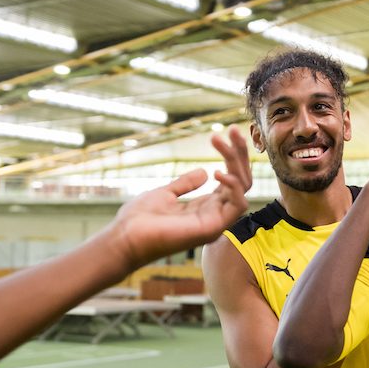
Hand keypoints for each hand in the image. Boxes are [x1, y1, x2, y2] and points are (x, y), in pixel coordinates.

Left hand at [109, 126, 250, 269]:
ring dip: (236, 163)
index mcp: (205, 208)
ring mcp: (216, 222)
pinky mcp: (213, 228)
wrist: (125, 237)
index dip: (232, 156)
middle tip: (233, 130)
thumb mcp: (166, 193)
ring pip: (242, 189)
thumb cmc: (140, 219)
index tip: (224, 134)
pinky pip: (237, 205)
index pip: (231, 180)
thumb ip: (185, 184)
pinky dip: (234, 186)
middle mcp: (215, 215)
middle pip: (241, 181)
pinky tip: (219, 172)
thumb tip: (204, 171)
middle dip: (239, 154)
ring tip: (221, 143)